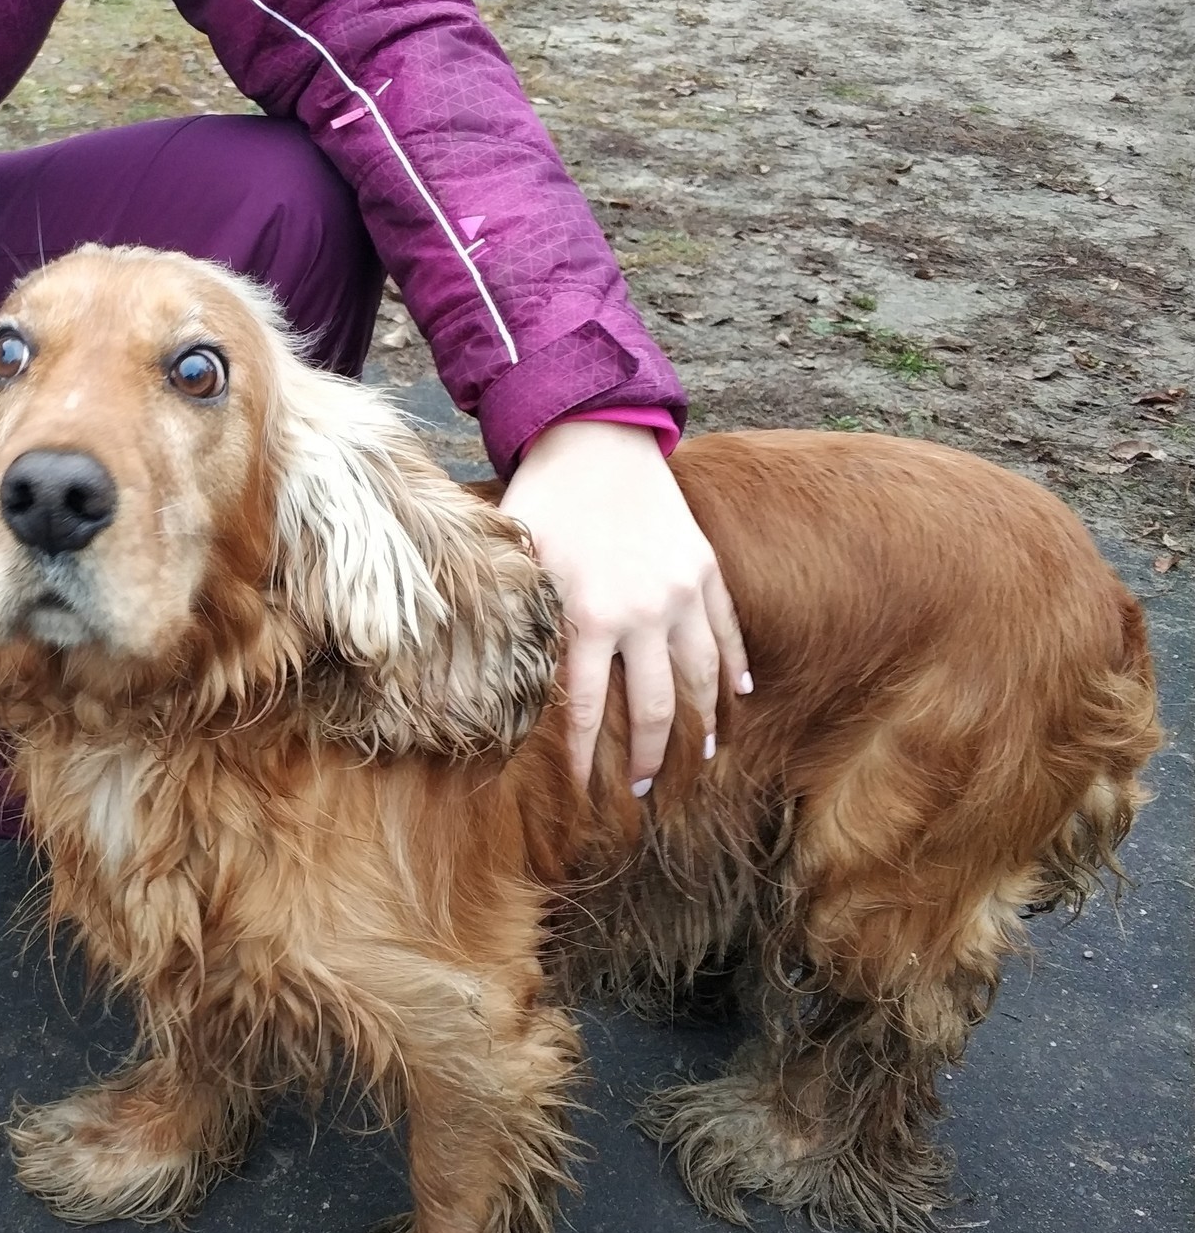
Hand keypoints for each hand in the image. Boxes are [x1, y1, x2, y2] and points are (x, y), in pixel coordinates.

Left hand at [500, 420, 749, 792]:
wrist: (595, 439)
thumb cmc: (543, 501)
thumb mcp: (517, 564)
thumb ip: (518, 622)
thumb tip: (495, 683)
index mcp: (588, 617)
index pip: (591, 711)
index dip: (587, 759)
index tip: (583, 792)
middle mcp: (642, 613)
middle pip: (656, 707)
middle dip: (650, 758)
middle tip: (642, 792)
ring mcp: (682, 592)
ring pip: (701, 677)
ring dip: (701, 725)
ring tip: (700, 760)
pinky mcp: (705, 570)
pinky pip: (727, 631)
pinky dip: (734, 667)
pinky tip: (737, 698)